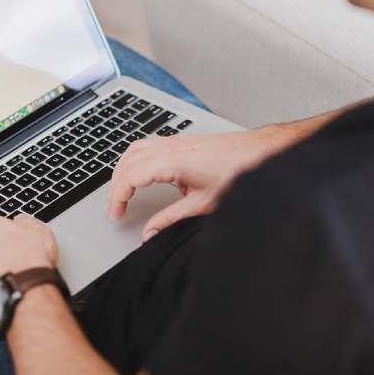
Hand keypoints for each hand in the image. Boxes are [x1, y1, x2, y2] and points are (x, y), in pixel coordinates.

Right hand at [107, 127, 289, 240]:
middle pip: (127, 162)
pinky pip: (147, 145)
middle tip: (115, 209)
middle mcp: (171, 147)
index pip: (130, 176)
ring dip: (123, 171)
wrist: (258, 153)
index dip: (117, 197)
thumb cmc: (237, 173)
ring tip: (122, 193)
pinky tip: (140, 175)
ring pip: (134, 150)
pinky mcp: (181, 141)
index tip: (116, 214)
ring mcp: (175, 141)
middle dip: (116, 187)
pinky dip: (135, 160)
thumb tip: (150, 232)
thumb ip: (171, 219)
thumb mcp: (202, 204)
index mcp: (173, 161)